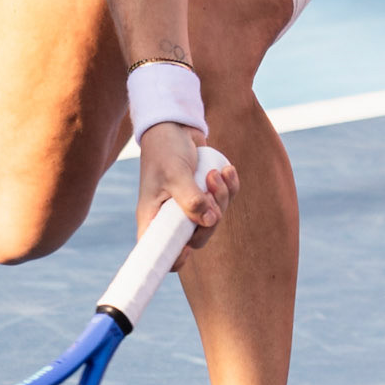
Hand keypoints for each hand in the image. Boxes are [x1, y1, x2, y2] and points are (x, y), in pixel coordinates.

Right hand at [136, 122, 238, 261]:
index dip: (174, 259)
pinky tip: (227, 169)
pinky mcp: (205, 194)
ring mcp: (190, 206)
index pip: (160, 252)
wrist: (174, 125)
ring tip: (215, 173)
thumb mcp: (175, 174)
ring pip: (214, 219)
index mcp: (154, 217)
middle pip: (197, 238)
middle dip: (211, 217)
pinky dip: (230, 187)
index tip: (188, 249)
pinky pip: (225, 201)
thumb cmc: (166, 150)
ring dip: (222, 196)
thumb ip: (191, 199)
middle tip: (210, 191)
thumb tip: (209, 221)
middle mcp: (171, 216)